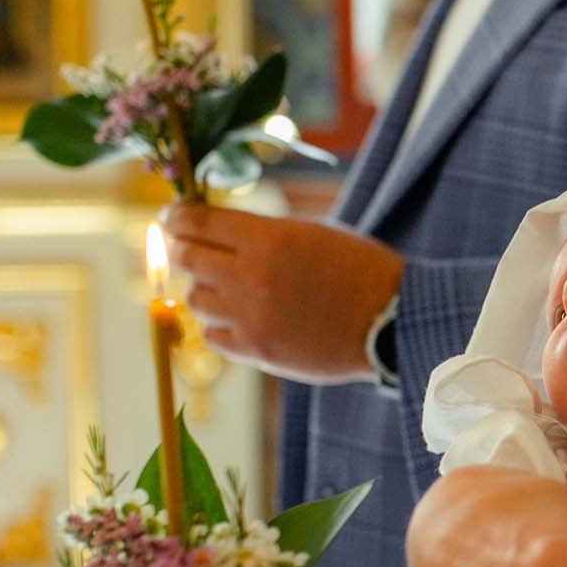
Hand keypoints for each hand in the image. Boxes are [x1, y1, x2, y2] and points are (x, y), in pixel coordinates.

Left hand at [162, 203, 404, 382]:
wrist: (393, 322)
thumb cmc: (360, 270)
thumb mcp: (313, 233)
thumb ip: (262, 232)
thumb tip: (216, 230)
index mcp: (269, 239)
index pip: (197, 222)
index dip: (177, 216)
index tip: (172, 217)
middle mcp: (251, 277)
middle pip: (187, 258)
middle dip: (185, 248)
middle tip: (192, 248)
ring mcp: (251, 317)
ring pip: (196, 299)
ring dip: (206, 289)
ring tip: (228, 287)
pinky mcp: (257, 350)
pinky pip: (213, 336)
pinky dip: (218, 324)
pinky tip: (238, 317)